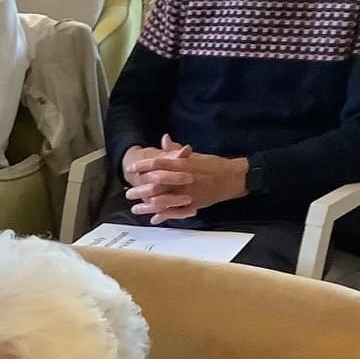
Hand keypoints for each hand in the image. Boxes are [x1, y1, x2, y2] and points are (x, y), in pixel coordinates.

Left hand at [126, 135, 247, 223]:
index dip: (143, 166)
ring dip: (148, 205)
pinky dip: (164, 216)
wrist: (231, 178)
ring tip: (135, 209)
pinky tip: (153, 219)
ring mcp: (187, 193)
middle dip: (140, 189)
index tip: (131, 169)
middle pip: (156, 184)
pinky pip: (175, 212)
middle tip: (128, 193)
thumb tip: (164, 139)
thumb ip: (177, 151)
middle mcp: (183, 179)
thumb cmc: (213, 165)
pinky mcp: (192, 205)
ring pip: (163, 201)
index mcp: (183, 164)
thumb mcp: (195, 155)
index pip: (159, 164)